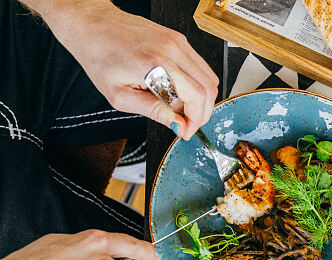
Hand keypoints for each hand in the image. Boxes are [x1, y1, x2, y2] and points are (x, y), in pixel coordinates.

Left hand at [41, 0, 218, 139]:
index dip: (196, 120)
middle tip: (186, 123)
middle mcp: (171, 49)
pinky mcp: (178, 39)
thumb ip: (154, 112)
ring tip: (179, 107)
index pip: (196, 96)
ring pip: (209, 77)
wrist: (90, 25)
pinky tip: (177, 90)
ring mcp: (177, 41)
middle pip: (209, 88)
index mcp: (155, 63)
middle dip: (202, 112)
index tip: (187, 131)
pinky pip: (200, 67)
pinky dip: (195, 84)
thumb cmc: (98, 55)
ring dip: (201, 98)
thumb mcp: (120, 95)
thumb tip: (179, 125)